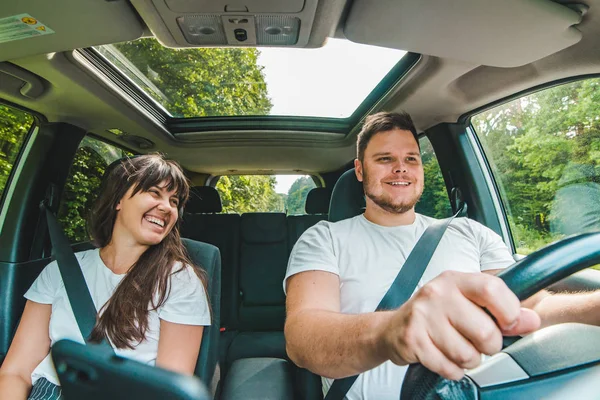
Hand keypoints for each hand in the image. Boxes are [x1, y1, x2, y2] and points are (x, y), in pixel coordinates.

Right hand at [378, 271, 539, 379]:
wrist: (392, 329)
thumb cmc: (436, 315)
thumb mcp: (466, 303)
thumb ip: (501, 310)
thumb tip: (532, 320)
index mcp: (455, 280)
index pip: (492, 289)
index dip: (509, 312)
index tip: (508, 324)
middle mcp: (437, 293)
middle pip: (484, 331)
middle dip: (489, 346)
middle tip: (477, 342)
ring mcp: (422, 316)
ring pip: (468, 354)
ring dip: (469, 360)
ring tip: (457, 349)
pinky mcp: (413, 339)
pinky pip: (449, 368)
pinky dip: (452, 370)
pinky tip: (444, 357)